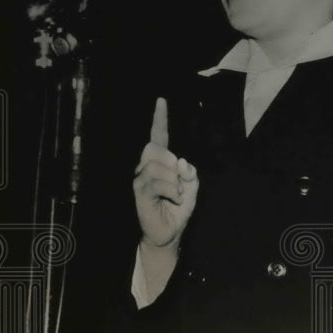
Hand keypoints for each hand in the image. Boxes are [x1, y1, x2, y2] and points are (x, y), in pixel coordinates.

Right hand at [133, 97, 198, 249]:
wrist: (170, 232)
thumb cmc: (178, 208)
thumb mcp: (192, 188)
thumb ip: (190, 173)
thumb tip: (181, 162)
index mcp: (160, 162)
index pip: (158, 136)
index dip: (159, 119)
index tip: (161, 100)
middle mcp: (146, 167)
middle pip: (155, 149)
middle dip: (171, 162)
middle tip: (179, 181)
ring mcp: (140, 179)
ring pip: (156, 166)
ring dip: (174, 180)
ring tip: (177, 193)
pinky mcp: (140, 193)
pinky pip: (155, 182)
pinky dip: (171, 189)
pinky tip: (174, 197)